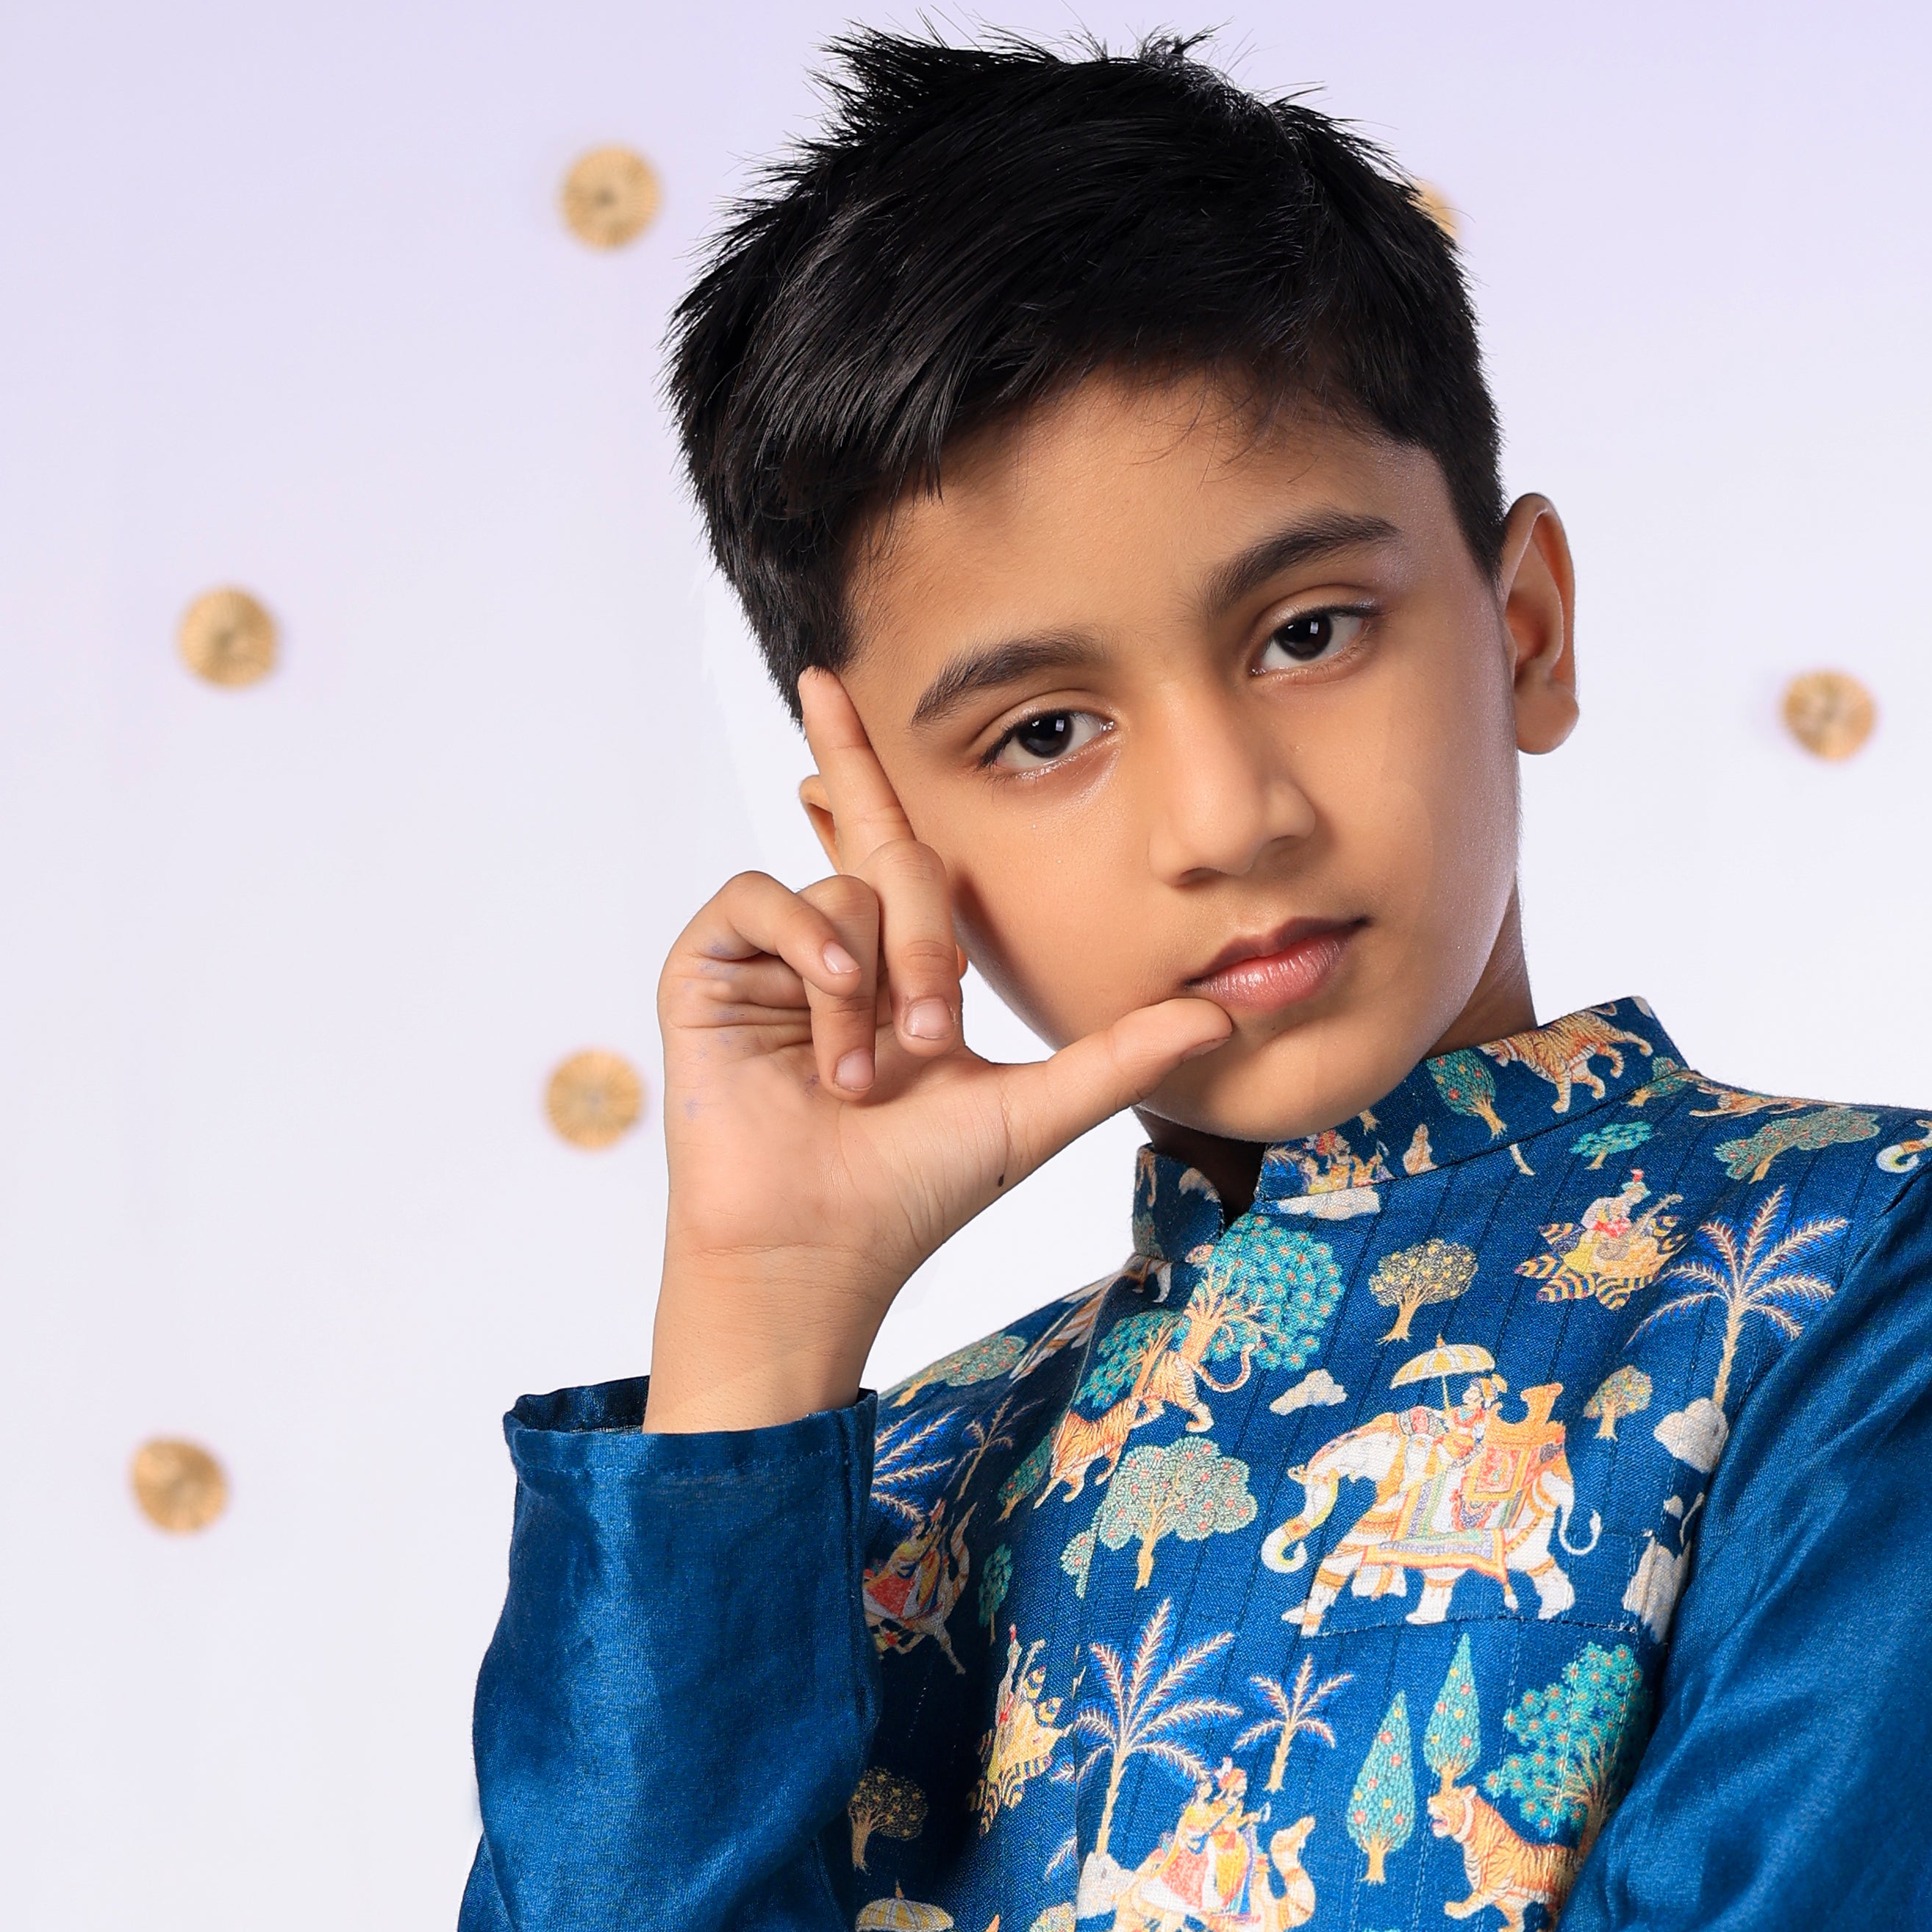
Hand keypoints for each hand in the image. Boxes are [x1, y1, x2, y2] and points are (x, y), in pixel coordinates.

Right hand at [644, 670, 1231, 1429]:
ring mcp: (765, 958)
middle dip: (929, 945)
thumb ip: (1122, 1053)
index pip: (891, 839)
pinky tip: (827, 1010)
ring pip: (842, 890)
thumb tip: (1225, 1014)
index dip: (862, 760)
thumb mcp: (1037, 1109)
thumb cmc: (914, 1196)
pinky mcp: (705, 970)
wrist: (822, 1252)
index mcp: (895, 964)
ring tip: (865, 1074)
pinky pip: (761, 896)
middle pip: (893, 858)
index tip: (833, 679)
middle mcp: (829, 947)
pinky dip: (807, 944)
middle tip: (933, 1040)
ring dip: (870, 981)